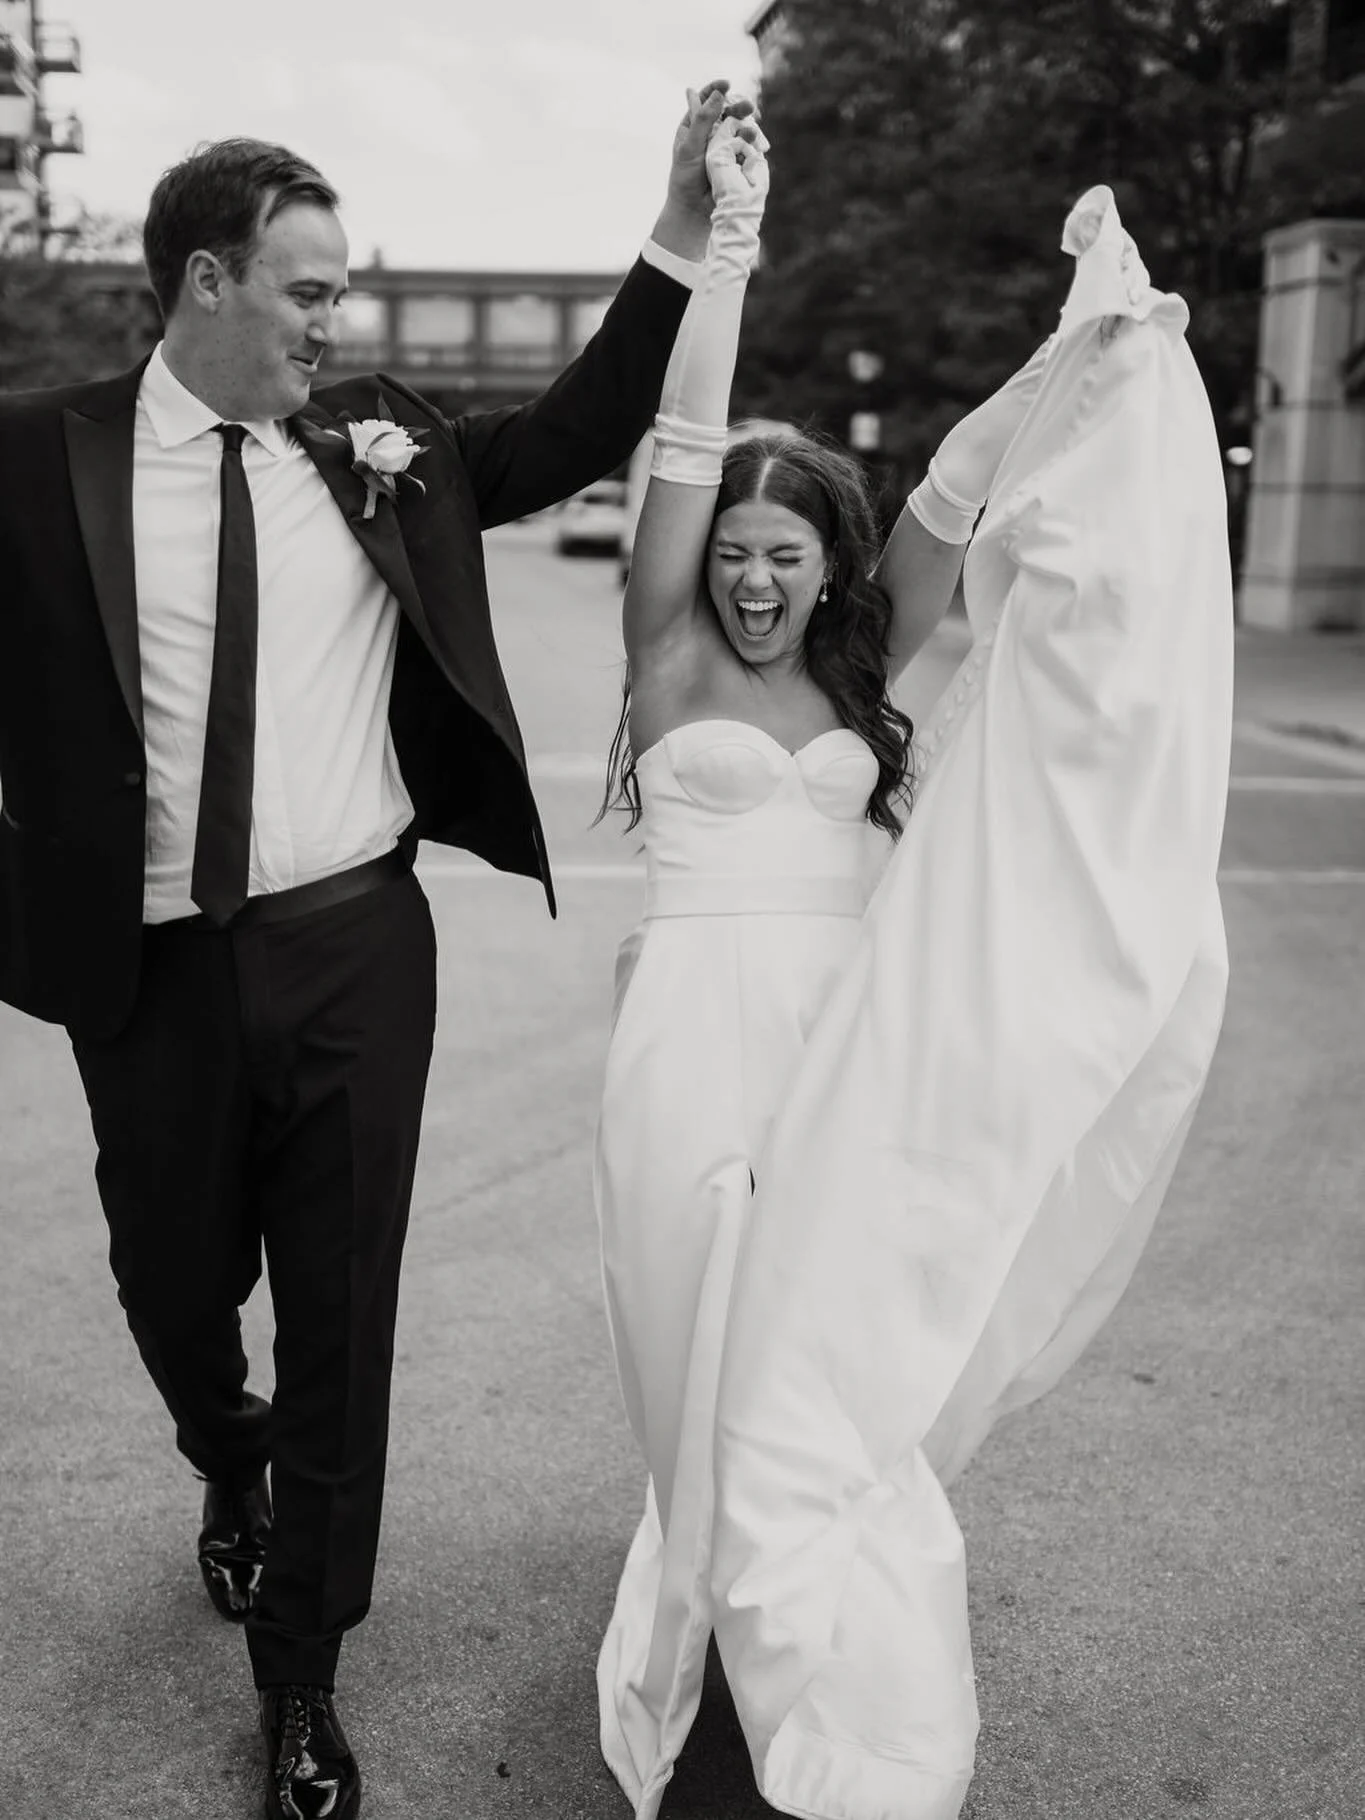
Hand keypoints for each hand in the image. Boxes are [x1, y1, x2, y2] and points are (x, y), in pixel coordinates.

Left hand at [668, 80, 760, 220]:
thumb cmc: (685, 179)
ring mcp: (724, 145)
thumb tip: (718, 94)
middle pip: (727, 110)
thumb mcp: (690, 148)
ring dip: (747, 125)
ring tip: (751, 132)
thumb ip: (702, 120)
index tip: (726, 84)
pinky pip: (747, 146)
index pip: (705, 99)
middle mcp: (710, 132)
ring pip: (740, 127)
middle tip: (748, 107)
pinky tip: (756, 145)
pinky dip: (753, 143)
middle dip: (738, 107)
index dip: (715, 88)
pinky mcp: (736, 159)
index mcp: (693, 125)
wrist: (694, 211)